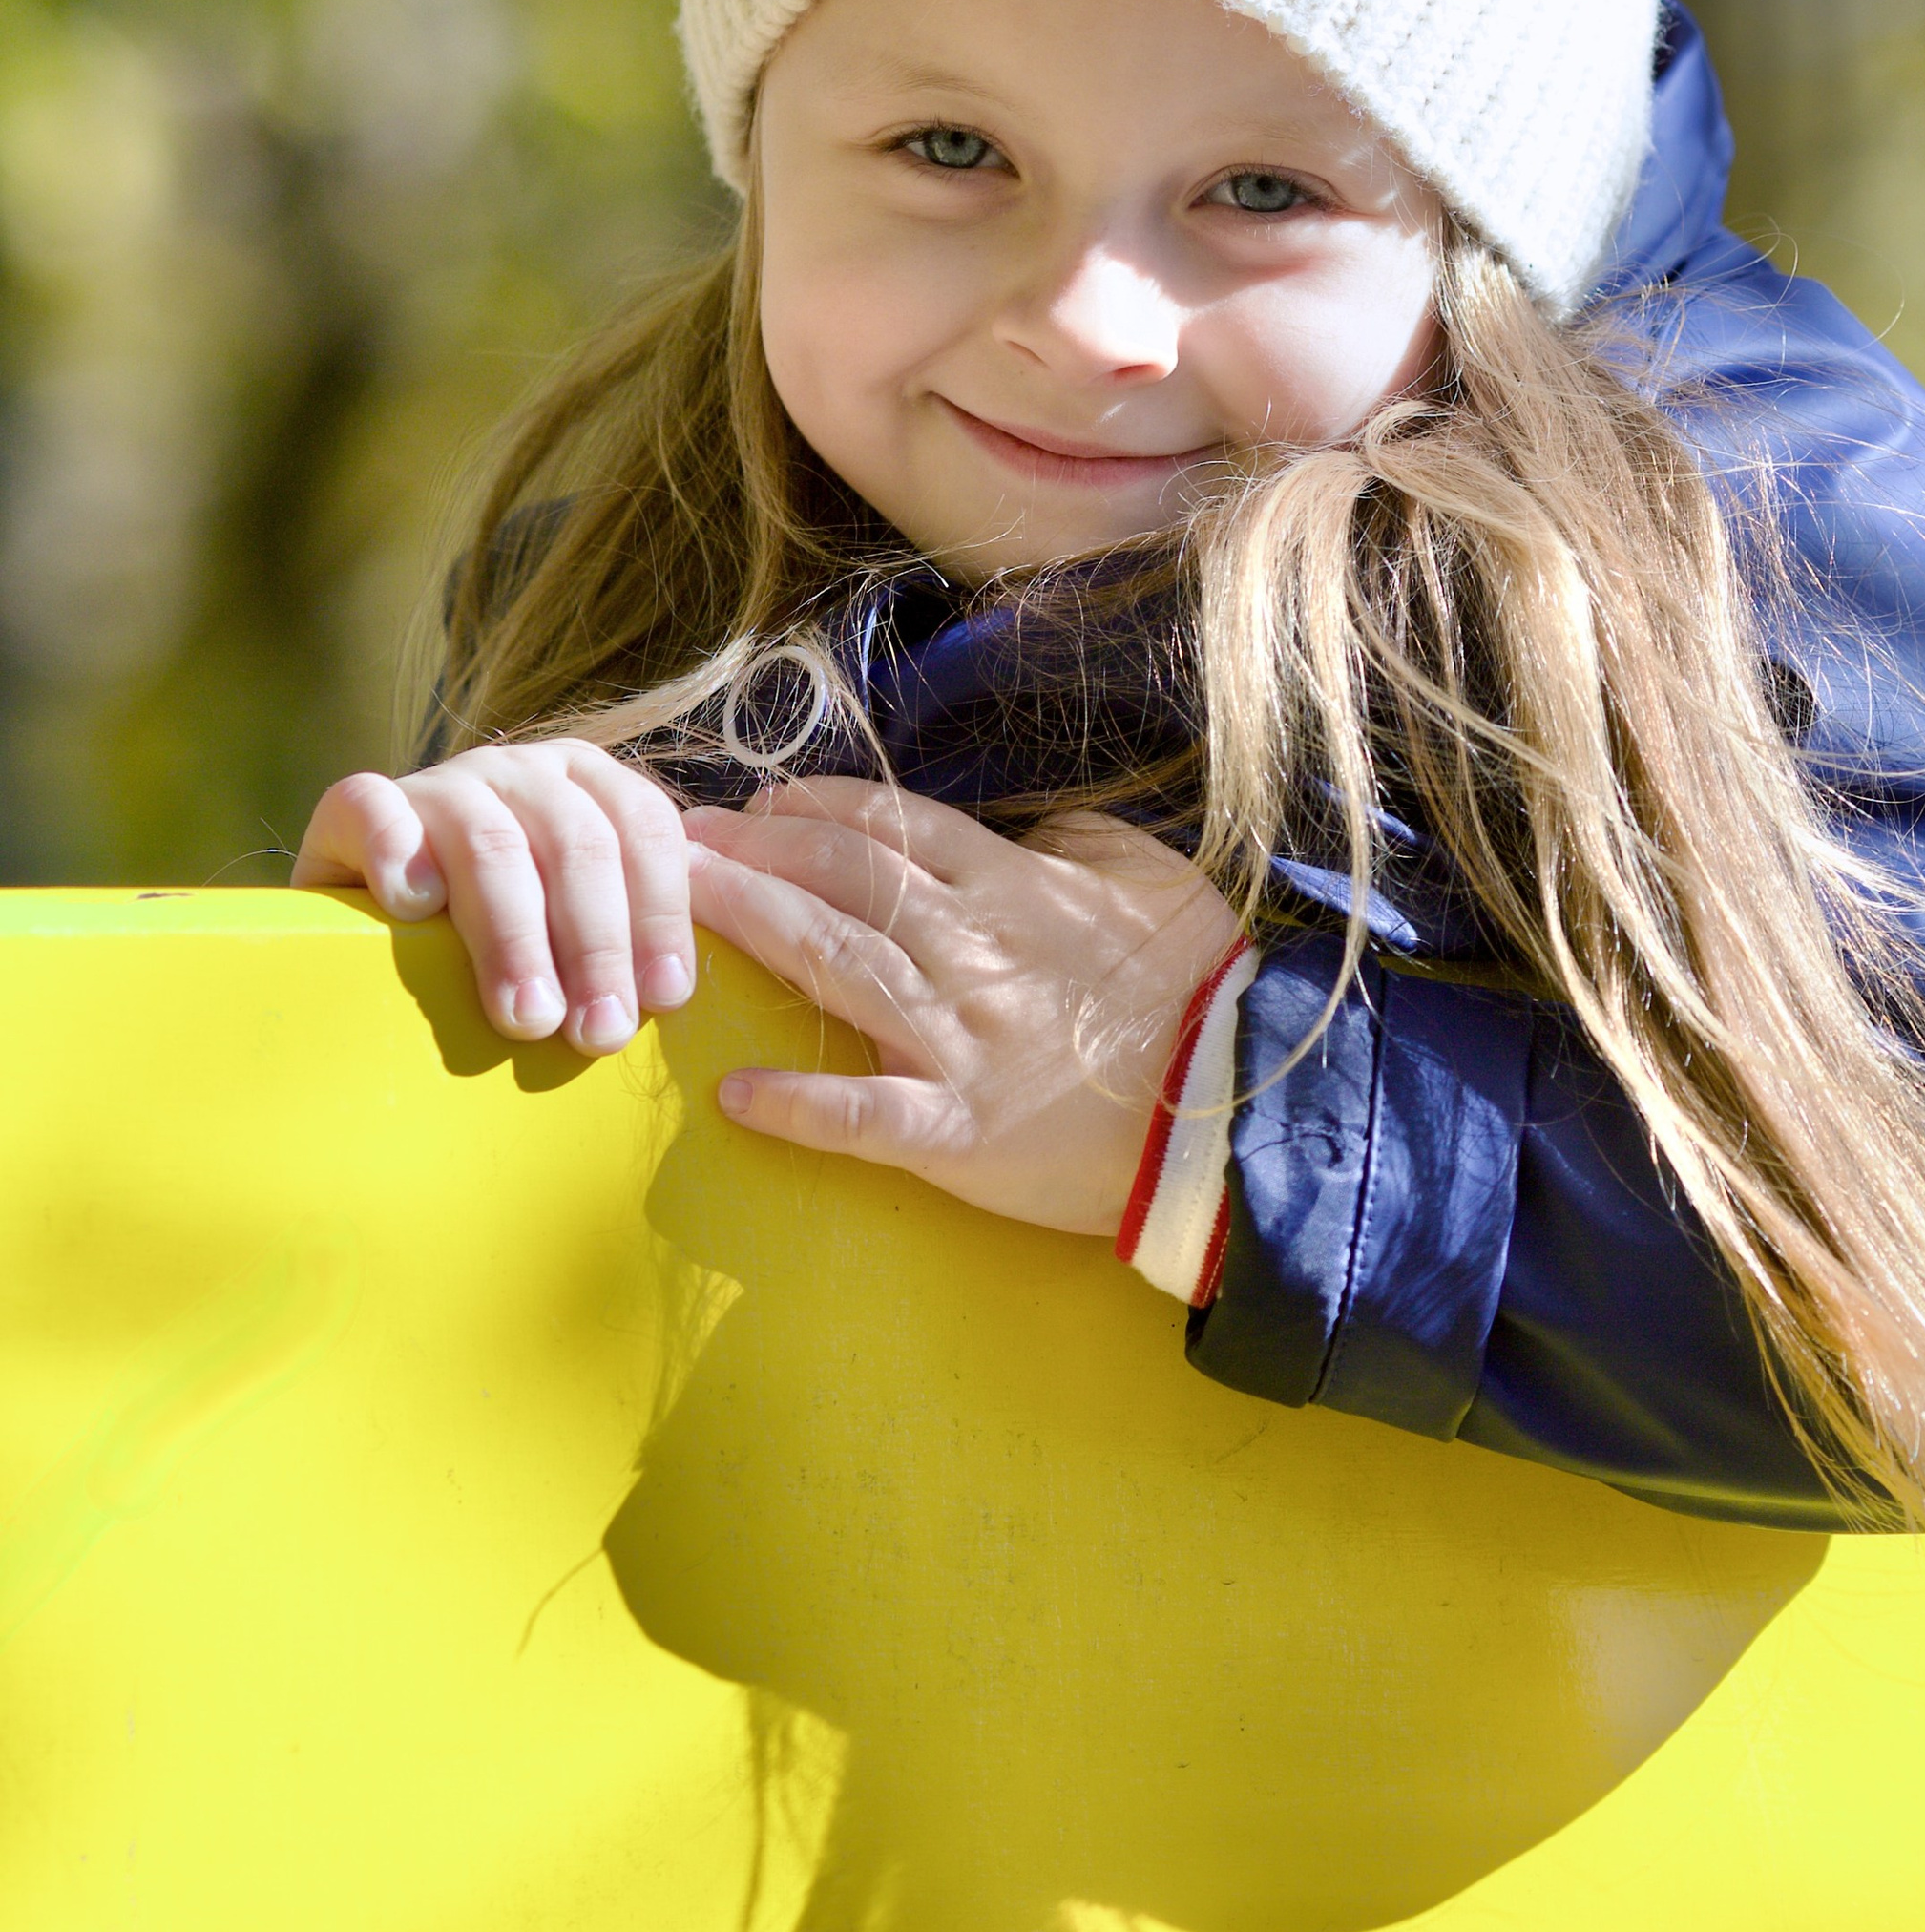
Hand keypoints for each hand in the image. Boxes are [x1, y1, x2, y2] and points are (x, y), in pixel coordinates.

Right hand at [293, 742, 694, 1052]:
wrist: (376, 929)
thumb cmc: (500, 947)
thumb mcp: (573, 933)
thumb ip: (627, 940)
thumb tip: (670, 999)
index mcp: (589, 786)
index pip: (644, 829)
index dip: (659, 914)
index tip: (662, 998)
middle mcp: (521, 772)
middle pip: (577, 844)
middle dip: (597, 946)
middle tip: (599, 1034)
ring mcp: (439, 783)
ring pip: (490, 843)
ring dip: (515, 937)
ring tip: (527, 1017)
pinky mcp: (355, 807)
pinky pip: (375, 809)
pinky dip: (398, 853)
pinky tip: (416, 908)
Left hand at [683, 777, 1244, 1233]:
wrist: (1243, 1095)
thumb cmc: (1208, 982)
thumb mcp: (1154, 876)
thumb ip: (1078, 842)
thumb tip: (1030, 829)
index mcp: (1011, 887)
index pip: (890, 828)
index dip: (814, 808)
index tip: (759, 802)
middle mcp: (968, 950)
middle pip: (839, 880)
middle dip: (751, 853)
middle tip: (676, 841)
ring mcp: (957, 1040)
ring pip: (832, 965)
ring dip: (749, 930)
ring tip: (675, 909)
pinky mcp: (959, 1128)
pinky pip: (865, 1115)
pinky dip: (798, 1108)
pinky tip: (734, 1098)